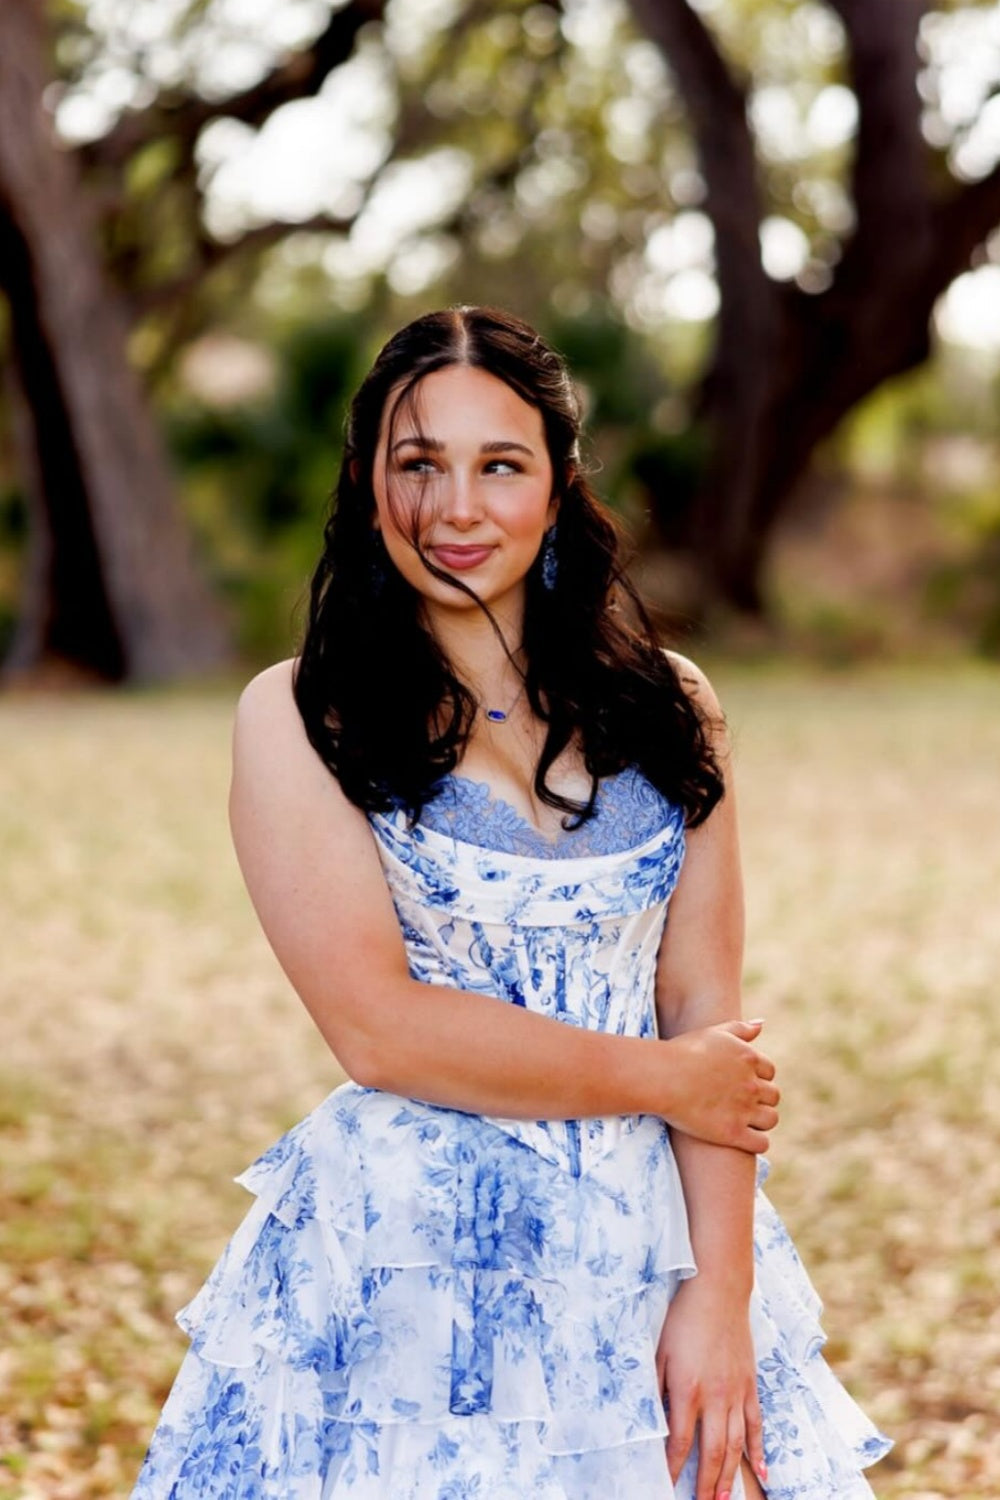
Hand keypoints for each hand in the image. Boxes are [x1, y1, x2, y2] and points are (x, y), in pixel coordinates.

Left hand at [657, 1277, 766, 1499]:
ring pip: (735, 1445)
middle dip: (706, 1484)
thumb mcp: (659, 1352)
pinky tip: (761, 1471)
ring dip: (729, 1476)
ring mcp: (736, 1393)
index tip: (666, 1487)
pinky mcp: (750, 1385)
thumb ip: (656, 1388)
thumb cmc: (683, 1319)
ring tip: (723, 1499)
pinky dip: (758, 1450)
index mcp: (688, 1390)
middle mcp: (715, 1397)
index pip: (679, 1442)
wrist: (718, 1291)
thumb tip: (651, 1420)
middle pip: (712, 1452)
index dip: (673, 1468)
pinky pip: (756, 1424)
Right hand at [663, 1020, 778, 1152]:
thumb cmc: (683, 1052)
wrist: (662, 1077)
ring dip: (761, 1121)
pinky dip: (757, 1142)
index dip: (757, 1078)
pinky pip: (761, 1143)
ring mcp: (744, 1110)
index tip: (741, 1083)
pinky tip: (742, 1138)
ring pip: (771, 1120)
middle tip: (741, 1103)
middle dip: (761, 1099)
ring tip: (744, 1121)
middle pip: (773, 1096)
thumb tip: (761, 1024)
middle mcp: (752, 1084)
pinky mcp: (733, 1133)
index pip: (769, 1072)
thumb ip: (740, 1028)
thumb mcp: (714, 1032)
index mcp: (749, 1059)